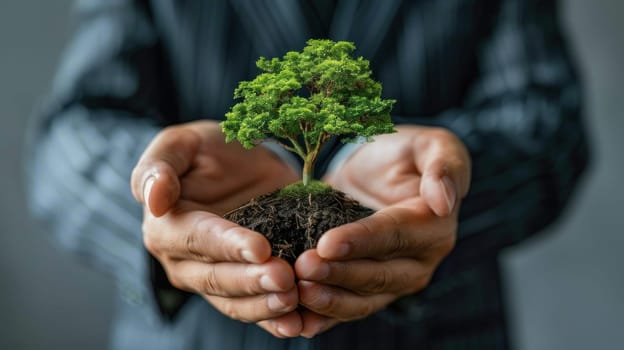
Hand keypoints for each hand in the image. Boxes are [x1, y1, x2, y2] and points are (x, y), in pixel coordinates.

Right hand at [131, 121, 301, 336]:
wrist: (240, 165)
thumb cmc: (208, 150)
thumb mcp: (182, 143)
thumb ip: (159, 166)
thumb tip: (152, 200)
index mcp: (165, 227)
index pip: (196, 239)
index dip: (227, 245)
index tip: (261, 248)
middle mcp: (183, 261)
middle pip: (216, 277)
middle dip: (252, 281)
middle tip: (286, 278)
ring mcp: (211, 279)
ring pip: (234, 301)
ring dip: (263, 305)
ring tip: (294, 299)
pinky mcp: (239, 288)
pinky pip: (253, 310)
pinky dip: (274, 321)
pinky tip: (297, 324)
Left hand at [295, 126, 470, 336]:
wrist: (376, 174)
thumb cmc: (403, 154)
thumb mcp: (429, 145)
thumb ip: (444, 165)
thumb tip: (444, 202)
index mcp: (433, 228)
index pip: (394, 236)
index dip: (361, 241)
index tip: (327, 243)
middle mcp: (417, 263)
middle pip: (377, 274)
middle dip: (339, 274)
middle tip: (302, 267)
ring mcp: (393, 282)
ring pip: (362, 300)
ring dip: (328, 300)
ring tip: (297, 291)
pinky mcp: (368, 291)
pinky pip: (347, 310)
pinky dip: (323, 318)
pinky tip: (298, 321)